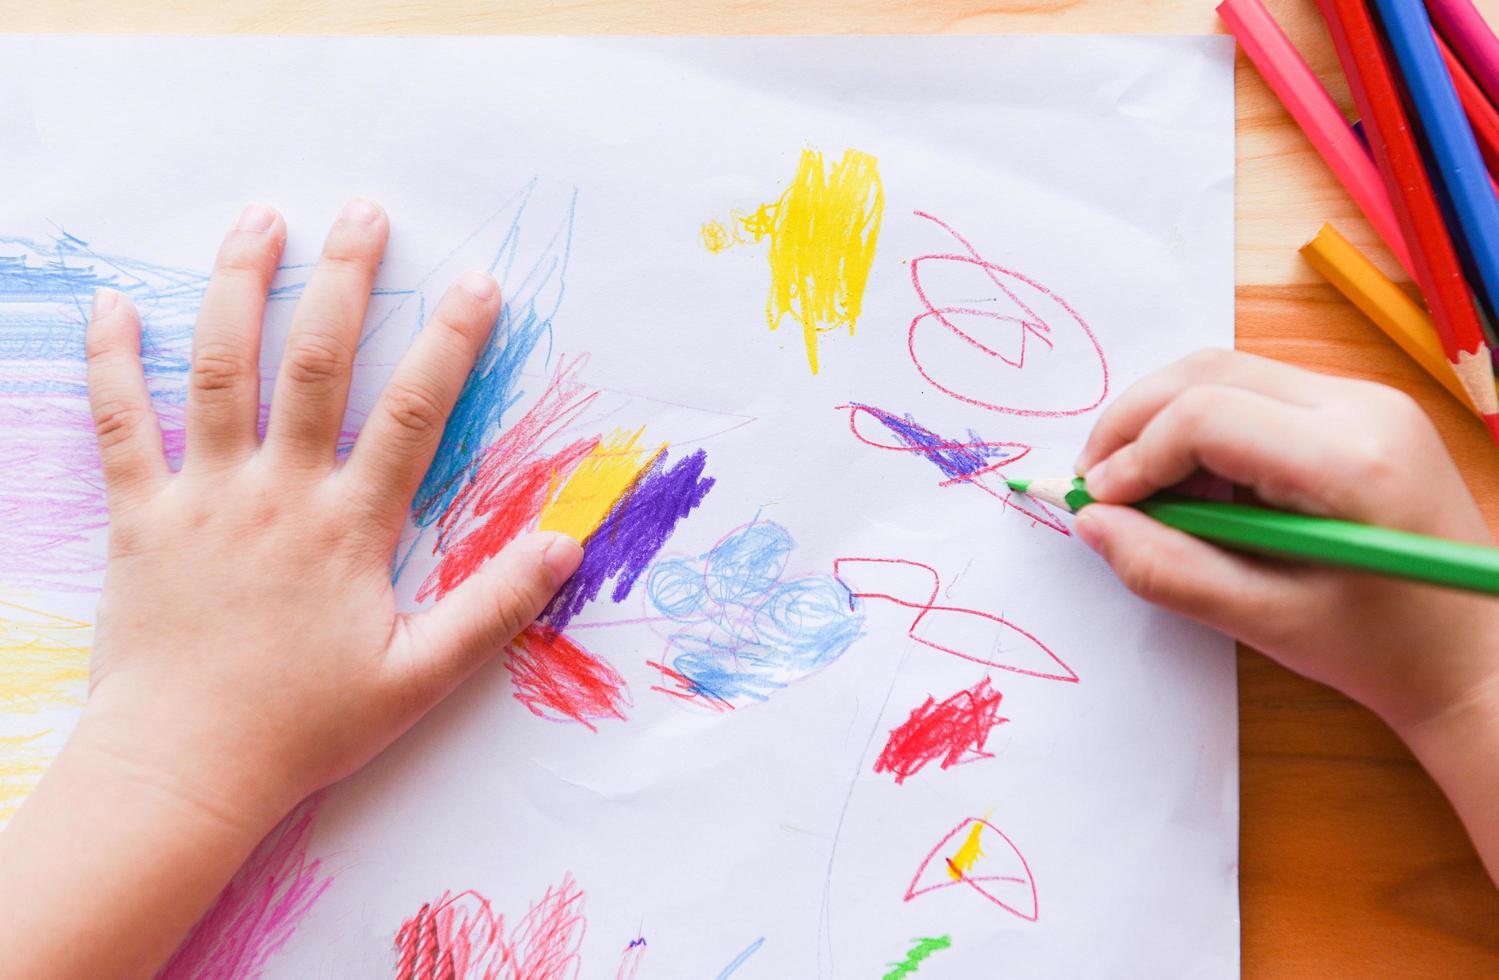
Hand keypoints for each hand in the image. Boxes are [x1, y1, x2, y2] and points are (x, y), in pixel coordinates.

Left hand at [82, 198, 582, 829]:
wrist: (183, 770)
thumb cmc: (304, 725)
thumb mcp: (420, 677)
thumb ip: (494, 606)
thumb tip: (568, 545)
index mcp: (349, 527)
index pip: (413, 413)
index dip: (450, 342)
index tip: (476, 283)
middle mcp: (277, 493)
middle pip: (314, 364)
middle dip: (343, 280)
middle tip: (363, 212)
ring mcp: (202, 497)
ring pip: (218, 371)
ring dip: (238, 288)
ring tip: (260, 221)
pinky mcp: (139, 516)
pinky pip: (119, 426)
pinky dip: (111, 362)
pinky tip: (111, 305)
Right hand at [1072, 348, 1496, 733]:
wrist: (1479, 654)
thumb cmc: (1386, 649)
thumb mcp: (1268, 622)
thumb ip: (1171, 571)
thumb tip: (1094, 524)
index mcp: (1349, 459)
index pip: (1205, 416)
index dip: (1134, 456)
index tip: (1097, 507)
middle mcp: (1362, 406)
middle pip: (1208, 373)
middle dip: (1133, 423)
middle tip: (1096, 485)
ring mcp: (1366, 400)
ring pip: (1225, 374)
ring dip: (1164, 424)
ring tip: (1143, 494)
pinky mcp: (1359, 410)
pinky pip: (1255, 393)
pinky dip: (1203, 431)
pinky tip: (1195, 490)